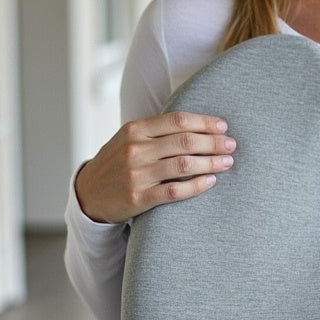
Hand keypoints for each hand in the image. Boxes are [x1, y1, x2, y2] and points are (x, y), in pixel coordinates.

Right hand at [74, 111, 236, 223]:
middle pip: (184, 141)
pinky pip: (174, 191)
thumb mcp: (129, 139)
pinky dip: (196, 186)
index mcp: (134, 130)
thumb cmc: (118, 162)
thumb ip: (157, 131)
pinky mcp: (138, 198)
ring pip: (183, 165)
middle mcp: (135, 150)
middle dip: (213, 142)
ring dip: (210, 163)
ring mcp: (136, 174)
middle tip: (231, 145)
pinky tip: (210, 182)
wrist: (88, 194)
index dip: (204, 122)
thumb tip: (200, 125)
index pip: (177, 121)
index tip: (223, 126)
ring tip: (227, 162)